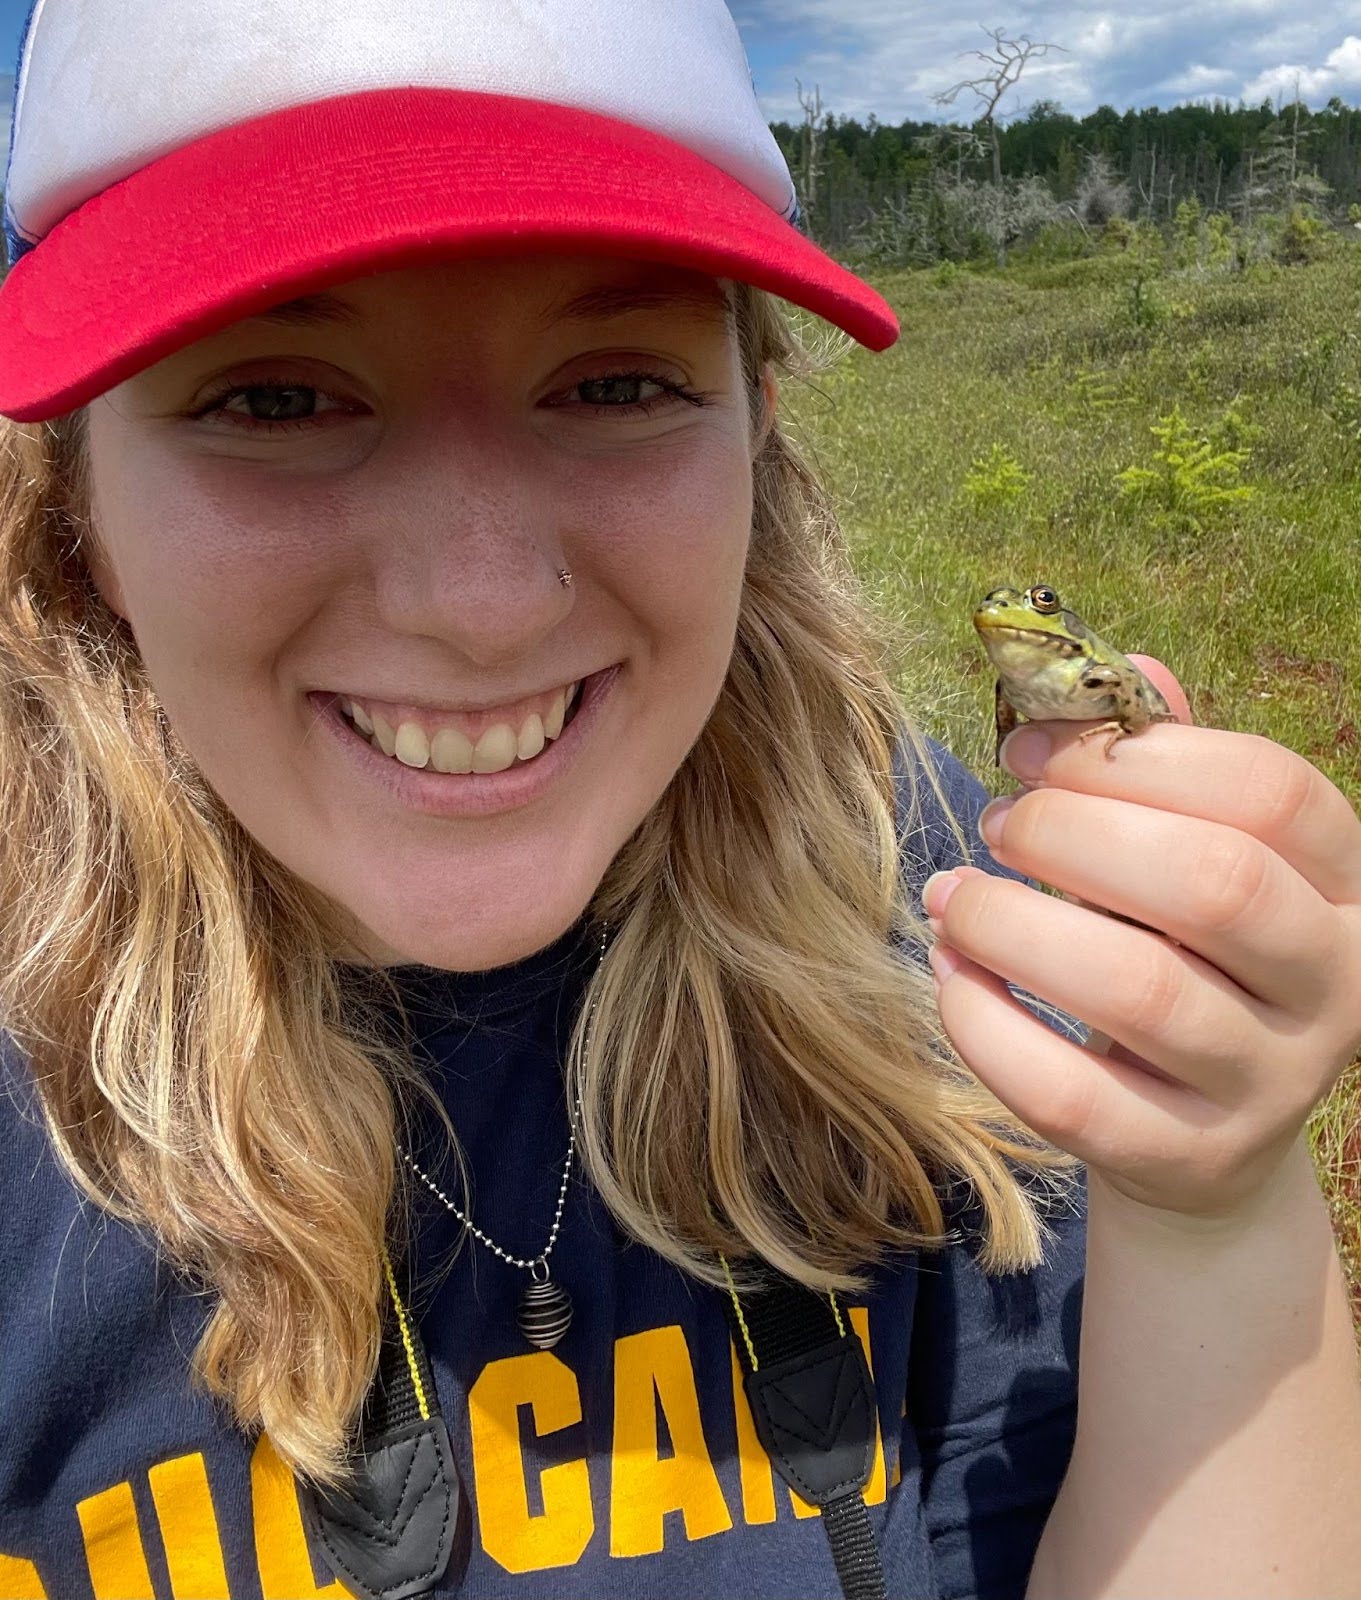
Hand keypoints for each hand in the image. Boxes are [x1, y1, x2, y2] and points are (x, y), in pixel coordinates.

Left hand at [923, 659, 1360, 1221]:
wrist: (1200, 1139)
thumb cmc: (1183, 960)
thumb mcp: (1189, 859)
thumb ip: (1164, 769)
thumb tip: (1121, 663)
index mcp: (1345, 885)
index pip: (1269, 792)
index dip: (1134, 756)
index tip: (1025, 749)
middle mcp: (1331, 983)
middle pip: (1211, 882)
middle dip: (1073, 835)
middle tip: (995, 823)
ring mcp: (1269, 1082)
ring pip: (1141, 991)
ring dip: (1015, 925)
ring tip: (951, 896)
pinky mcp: (1188, 1158)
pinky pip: (1073, 1094)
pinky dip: (988, 1024)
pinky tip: (950, 973)